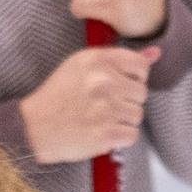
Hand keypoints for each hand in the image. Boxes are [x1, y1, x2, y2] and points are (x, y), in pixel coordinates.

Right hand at [21, 41, 153, 163]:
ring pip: (137, 115)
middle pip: (141, 93)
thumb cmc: (59, 96)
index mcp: (97, 61)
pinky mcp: (106, 134)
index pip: (141, 66)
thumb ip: (119, 59)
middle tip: (104, 106)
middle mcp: (103, 82)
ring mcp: (106, 109)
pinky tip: (102, 133)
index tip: (122, 85)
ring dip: (123, 121)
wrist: (34, 126)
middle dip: (127, 102)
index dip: (136, 78)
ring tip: (101, 120)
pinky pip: (132, 135)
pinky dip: (120, 138)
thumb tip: (156, 53)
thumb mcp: (83, 66)